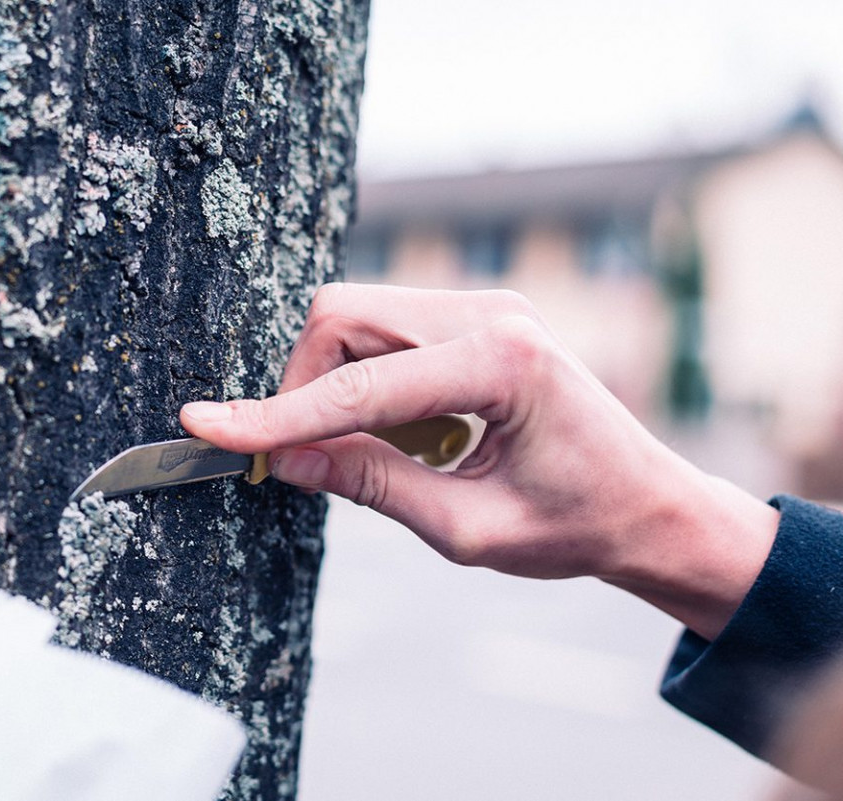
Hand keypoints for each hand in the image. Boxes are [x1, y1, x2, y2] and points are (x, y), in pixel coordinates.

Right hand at [181, 283, 778, 639]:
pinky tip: (408, 431)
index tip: (205, 426)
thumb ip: (373, 485)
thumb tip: (287, 459)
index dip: (275, 414)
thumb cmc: (577, 527)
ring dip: (333, 383)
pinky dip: (362, 378)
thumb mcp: (468, 531)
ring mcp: (484, 305)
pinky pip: (383, 328)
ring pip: (356, 317)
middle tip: (304, 458)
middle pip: (344, 317)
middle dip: (302, 386)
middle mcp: (491, 313)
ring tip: (378, 453)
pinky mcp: (475, 315)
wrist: (649, 505)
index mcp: (503, 364)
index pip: (357, 387)